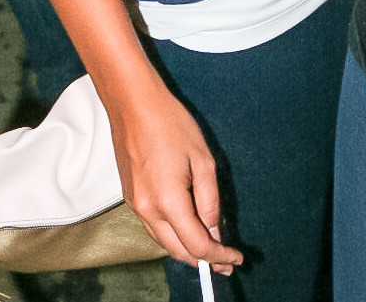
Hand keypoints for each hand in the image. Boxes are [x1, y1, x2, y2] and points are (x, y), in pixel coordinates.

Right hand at [107, 71, 242, 273]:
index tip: (235, 258)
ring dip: (187, 250)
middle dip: (203, 260)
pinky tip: (186, 228)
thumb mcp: (203, 160)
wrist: (133, 104)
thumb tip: (214, 231)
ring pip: (164, 242)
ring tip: (210, 249)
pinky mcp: (130, 198)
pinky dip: (172, 234)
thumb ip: (209, 200)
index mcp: (168, 202)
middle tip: (225, 262)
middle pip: (178, 251)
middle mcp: (148, 210)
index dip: (218, 255)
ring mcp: (135, 206)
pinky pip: (154, 227)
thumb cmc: (171, 124)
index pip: (197, 244)